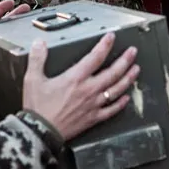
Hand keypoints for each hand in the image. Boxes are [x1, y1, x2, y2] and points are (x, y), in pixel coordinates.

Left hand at [0, 0, 32, 85]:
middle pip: (2, 23)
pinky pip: (3, 51)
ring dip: (15, 28)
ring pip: (5, 35)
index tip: (11, 2)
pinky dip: (12, 47)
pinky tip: (20, 44)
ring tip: (27, 21)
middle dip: (14, 14)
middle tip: (26, 8)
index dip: (1, 8)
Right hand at [23, 33, 139, 140]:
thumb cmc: (38, 108)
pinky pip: (111, 110)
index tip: (111, 37)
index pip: (95, 57)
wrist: (40, 132)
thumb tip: (39, 44)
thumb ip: (37, 59)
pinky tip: (126, 98)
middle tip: (133, 52)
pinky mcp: (93, 118)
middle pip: (113, 72)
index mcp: (75, 78)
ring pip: (116, 89)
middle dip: (125, 60)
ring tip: (136, 70)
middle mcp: (88, 90)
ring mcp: (93, 104)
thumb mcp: (33, 79)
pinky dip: (121, 103)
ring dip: (128, 78)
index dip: (105, 45)